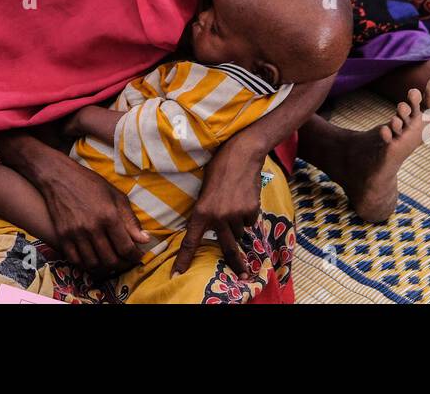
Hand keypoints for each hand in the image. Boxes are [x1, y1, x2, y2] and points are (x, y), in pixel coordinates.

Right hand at [39, 156, 148, 273]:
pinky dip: (86, 263)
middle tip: (126, 260)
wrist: (60, 177)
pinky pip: (76, 260)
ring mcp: (75, 233)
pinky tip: (93, 257)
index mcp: (109, 216)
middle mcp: (92, 227)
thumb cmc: (91, 184)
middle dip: (122, 263)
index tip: (137, 256)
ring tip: (110, 259)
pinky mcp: (62, 236)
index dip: (135, 256)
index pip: (126, 248)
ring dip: (104, 266)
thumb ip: (130, 220)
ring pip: (93, 263)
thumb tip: (144, 239)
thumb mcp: (116, 196)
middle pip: (110, 260)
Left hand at [174, 138, 262, 275]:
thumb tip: (209, 226)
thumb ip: (205, 210)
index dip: (183, 260)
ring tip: (236, 204)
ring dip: (238, 226)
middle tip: (242, 275)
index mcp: (202, 212)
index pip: (190, 241)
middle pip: (227, 247)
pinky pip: (250, 221)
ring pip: (240, 232)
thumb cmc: (218, 167)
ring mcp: (236, 215)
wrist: (241, 153)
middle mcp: (219, 217)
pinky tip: (245, 198)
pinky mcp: (251, 210)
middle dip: (236, 264)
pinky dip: (248, 215)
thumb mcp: (204, 190)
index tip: (178, 275)